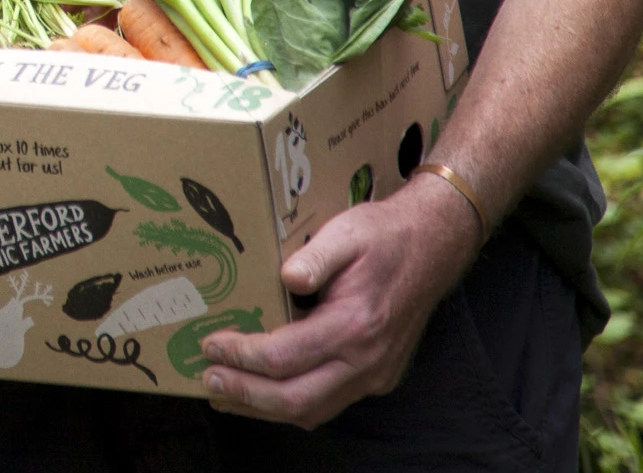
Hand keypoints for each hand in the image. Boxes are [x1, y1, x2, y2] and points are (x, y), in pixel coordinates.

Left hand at [195, 174, 477, 426]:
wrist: (434, 247)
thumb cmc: (384, 236)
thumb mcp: (346, 231)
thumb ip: (315, 256)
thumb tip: (286, 277)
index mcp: (354, 325)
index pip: (284, 356)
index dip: (241, 355)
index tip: (211, 344)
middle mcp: (366, 361)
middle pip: (296, 399)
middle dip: (246, 395)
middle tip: (208, 379)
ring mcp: (375, 375)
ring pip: (312, 410)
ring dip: (264, 408)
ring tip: (226, 394)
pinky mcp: (377, 378)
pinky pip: (328, 403)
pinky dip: (292, 403)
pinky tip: (264, 391)